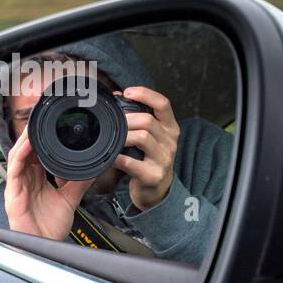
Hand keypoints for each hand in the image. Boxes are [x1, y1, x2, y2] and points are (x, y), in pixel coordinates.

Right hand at [2, 127, 94, 239]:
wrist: (45, 248)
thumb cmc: (50, 227)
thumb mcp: (69, 199)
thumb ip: (79, 183)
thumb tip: (93, 169)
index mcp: (36, 179)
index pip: (37, 152)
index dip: (41, 137)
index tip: (51, 123)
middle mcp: (26, 179)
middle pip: (26, 150)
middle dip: (32, 132)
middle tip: (42, 115)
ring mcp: (18, 186)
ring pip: (18, 155)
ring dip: (25, 139)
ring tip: (34, 124)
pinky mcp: (12, 194)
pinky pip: (14, 170)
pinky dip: (20, 156)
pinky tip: (27, 145)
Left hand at [115, 86, 179, 210]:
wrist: (157, 190)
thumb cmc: (149, 157)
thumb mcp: (151, 135)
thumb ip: (137, 115)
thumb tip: (117, 95)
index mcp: (170, 128)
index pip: (163, 103)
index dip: (145, 94)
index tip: (127, 92)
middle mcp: (170, 142)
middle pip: (147, 120)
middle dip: (126, 119)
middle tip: (114, 123)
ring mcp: (163, 159)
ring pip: (141, 137)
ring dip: (122, 136)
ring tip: (113, 139)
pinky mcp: (153, 175)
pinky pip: (131, 162)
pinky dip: (117, 158)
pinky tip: (111, 157)